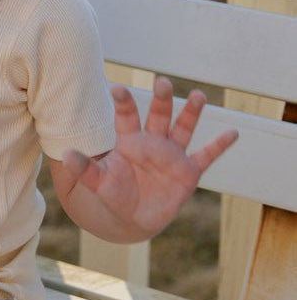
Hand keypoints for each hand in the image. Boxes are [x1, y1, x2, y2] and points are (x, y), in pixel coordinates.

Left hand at [60, 77, 238, 240]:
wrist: (132, 217)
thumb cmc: (113, 194)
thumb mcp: (98, 183)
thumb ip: (85, 169)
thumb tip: (66, 156)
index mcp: (129, 141)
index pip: (126, 116)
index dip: (124, 102)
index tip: (117, 87)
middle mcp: (152, 142)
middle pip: (158, 115)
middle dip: (161, 99)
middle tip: (162, 82)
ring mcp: (172, 155)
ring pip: (183, 128)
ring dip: (191, 113)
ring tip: (198, 95)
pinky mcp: (188, 172)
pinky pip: (206, 156)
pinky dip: (219, 146)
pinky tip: (233, 132)